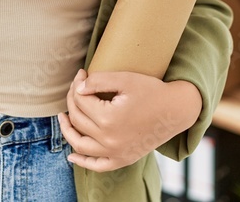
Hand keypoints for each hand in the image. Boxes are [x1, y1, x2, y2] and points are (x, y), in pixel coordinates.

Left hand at [57, 69, 201, 171]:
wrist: (175, 111)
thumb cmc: (151, 91)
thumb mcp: (125, 79)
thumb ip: (98, 81)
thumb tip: (77, 88)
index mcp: (108, 119)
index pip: (80, 101)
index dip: (77, 84)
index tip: (81, 73)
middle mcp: (109, 140)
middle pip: (78, 120)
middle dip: (72, 100)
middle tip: (76, 87)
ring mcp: (115, 153)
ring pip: (80, 144)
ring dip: (68, 130)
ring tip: (63, 117)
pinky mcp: (123, 160)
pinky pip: (97, 166)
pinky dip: (82, 162)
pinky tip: (71, 155)